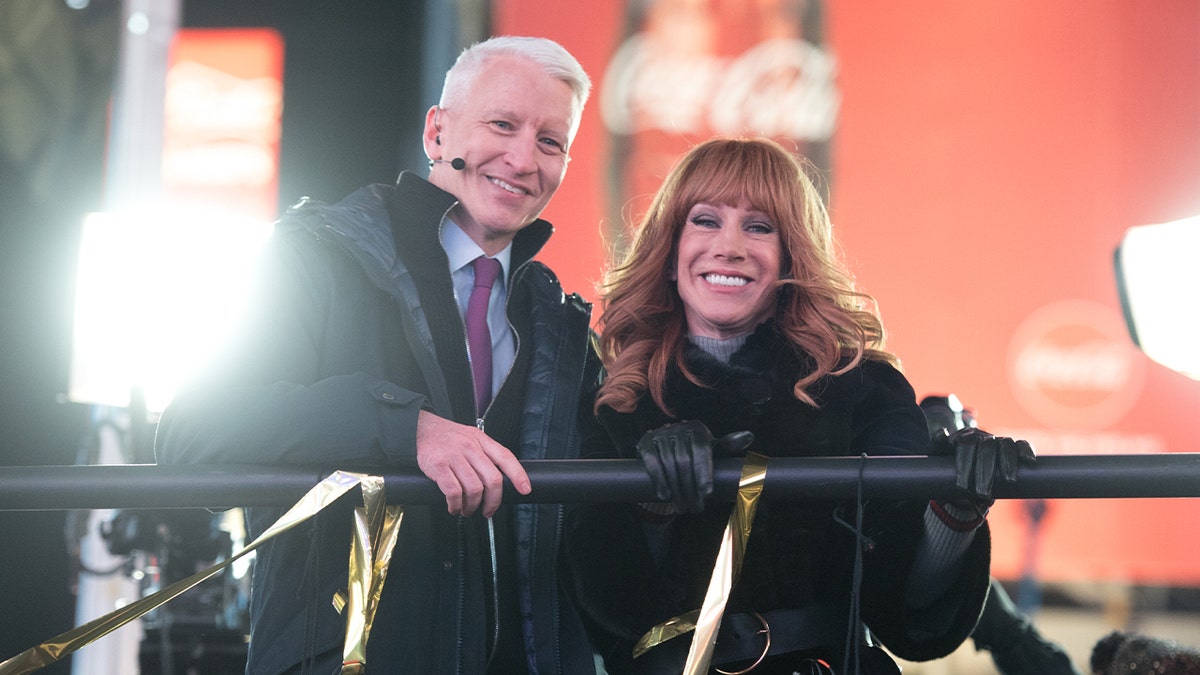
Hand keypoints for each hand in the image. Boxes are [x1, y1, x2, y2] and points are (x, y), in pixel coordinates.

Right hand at [416, 410, 530, 517]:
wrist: (419, 429)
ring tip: (467, 510)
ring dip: (472, 506)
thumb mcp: (470, 437)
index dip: (518, 475)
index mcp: (481, 440)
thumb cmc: (446, 438)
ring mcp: (454, 456)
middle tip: (488, 511)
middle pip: (493, 479)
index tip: (525, 489)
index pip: (506, 457)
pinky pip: (454, 492)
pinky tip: (454, 507)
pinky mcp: (439, 466)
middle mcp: (470, 447)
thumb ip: (484, 454)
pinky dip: (456, 505)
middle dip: (493, 501)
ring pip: (474, 489)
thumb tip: (498, 480)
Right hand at [636, 420, 753, 512]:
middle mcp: (678, 427)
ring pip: (668, 463)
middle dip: (690, 488)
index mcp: (698, 429)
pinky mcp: (645, 442)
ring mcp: (660, 434)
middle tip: (696, 508)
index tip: (707, 493)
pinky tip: (665, 496)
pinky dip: (659, 480)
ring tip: (683, 507)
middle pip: (684, 460)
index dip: (704, 472)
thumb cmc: (697, 455)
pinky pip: (652, 462)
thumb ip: (729, 447)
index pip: (702, 450)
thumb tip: (749, 436)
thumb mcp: (713, 452)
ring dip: (676, 489)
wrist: (668, 452)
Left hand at [930, 427, 1035, 504]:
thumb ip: (937, 445)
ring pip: (1006, 446)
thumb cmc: (949, 466)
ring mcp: (998, 441)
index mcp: (964, 437)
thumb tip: (943, 432)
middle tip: (981, 492)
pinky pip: (1021, 445)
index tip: (962, 485)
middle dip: (985, 471)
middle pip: (987, 448)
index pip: (966, 445)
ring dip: (1008, 462)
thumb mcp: (938, 457)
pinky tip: (1029, 461)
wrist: (965, 475)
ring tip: (1008, 480)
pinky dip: (1027, 450)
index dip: (965, 464)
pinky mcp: (1012, 448)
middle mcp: (983, 437)